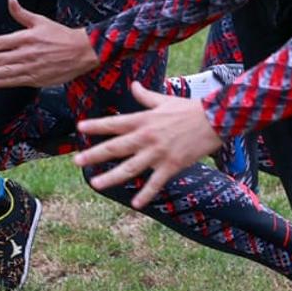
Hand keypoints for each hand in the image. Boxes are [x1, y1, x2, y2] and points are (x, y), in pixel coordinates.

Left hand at [0, 0, 99, 86]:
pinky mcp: (37, 78)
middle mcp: (27, 53)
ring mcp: (31, 67)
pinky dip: (2, 82)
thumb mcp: (41, 21)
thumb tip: (10, 0)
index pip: (0, 42)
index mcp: (26, 37)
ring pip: (5, 71)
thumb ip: (22, 13)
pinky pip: (15, 81)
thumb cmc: (60, 35)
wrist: (81, 52)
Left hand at [73, 82, 225, 207]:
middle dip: (94, 154)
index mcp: (143, 120)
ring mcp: (158, 153)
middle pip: (115, 147)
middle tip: (77, 161)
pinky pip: (155, 183)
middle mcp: (146, 137)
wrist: (214, 119)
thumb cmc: (189, 108)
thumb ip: (145, 96)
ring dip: (111, 177)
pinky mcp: (171, 165)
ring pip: (130, 168)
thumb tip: (133, 85)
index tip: (80, 128)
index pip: (114, 123)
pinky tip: (135, 205)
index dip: (96, 125)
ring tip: (95, 184)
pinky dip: (145, 194)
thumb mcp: (164, 100)